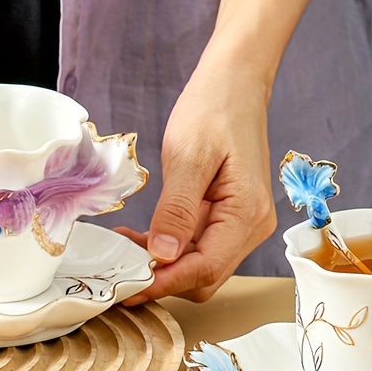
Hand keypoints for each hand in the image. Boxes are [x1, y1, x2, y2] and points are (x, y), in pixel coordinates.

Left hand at [119, 59, 276, 302]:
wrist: (235, 83)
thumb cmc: (214, 109)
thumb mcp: (187, 157)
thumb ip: (176, 210)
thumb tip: (163, 257)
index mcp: (246, 213)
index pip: (205, 269)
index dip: (165, 283)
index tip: (128, 287)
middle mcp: (252, 226)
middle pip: (205, 276)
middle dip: (164, 280)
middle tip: (119, 269)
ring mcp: (243, 223)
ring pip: (201, 265)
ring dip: (164, 265)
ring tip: (124, 249)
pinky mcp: (230, 215)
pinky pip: (199, 245)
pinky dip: (170, 248)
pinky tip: (141, 238)